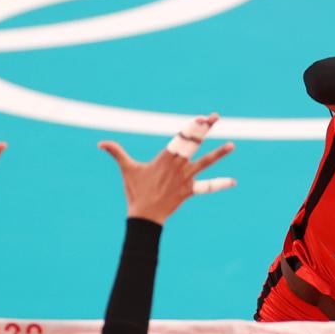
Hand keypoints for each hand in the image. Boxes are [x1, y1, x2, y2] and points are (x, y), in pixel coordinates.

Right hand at [99, 114, 235, 224]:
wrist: (144, 217)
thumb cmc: (136, 191)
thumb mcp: (127, 169)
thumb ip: (116, 153)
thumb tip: (100, 144)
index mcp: (165, 157)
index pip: (181, 138)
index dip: (192, 127)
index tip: (202, 117)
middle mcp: (177, 166)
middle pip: (194, 143)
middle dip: (205, 129)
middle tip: (216, 116)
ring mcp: (185, 178)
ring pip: (205, 163)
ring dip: (219, 154)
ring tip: (233, 145)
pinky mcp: (189, 191)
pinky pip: (207, 187)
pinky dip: (219, 184)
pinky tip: (234, 182)